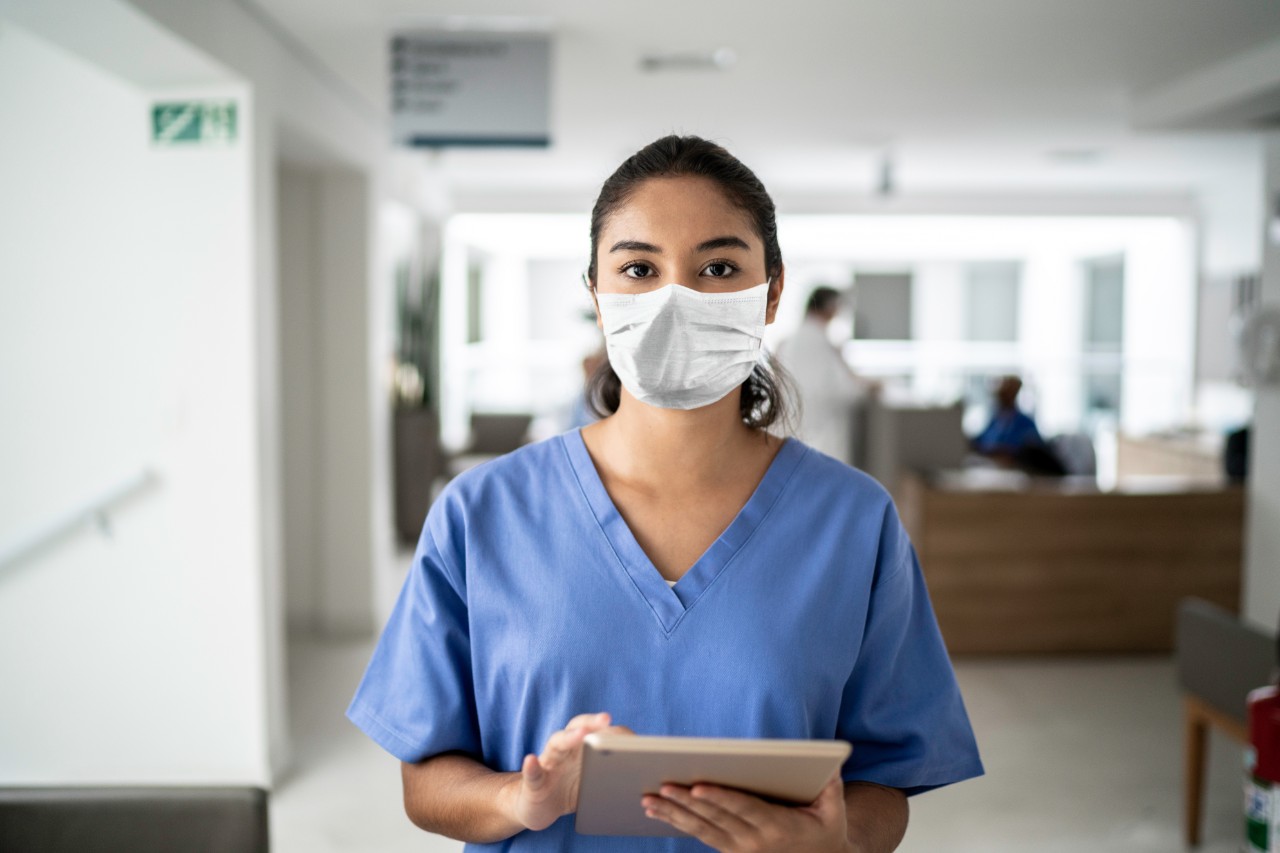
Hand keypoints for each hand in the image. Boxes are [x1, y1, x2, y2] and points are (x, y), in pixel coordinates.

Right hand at [507, 712, 632, 831]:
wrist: (540, 807)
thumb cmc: (571, 791)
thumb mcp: (593, 783)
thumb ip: (613, 774)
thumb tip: (647, 776)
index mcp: (581, 749)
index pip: (596, 730)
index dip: (611, 727)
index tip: (627, 725)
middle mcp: (564, 749)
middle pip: (577, 728)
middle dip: (592, 722)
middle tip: (607, 718)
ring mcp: (547, 763)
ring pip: (556, 744)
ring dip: (568, 738)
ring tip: (580, 734)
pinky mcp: (532, 782)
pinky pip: (532, 772)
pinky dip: (531, 766)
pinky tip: (531, 760)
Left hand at [642, 772, 852, 852]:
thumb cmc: (826, 830)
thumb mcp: (834, 810)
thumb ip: (830, 787)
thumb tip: (829, 764)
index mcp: (778, 827)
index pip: (744, 809)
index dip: (721, 798)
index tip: (699, 787)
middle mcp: (754, 842)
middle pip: (715, 819)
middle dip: (686, 802)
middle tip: (661, 787)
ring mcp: (739, 850)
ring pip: (701, 830)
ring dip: (673, 814)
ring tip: (648, 800)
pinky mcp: (730, 852)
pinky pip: (701, 835)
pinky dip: (678, 822)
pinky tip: (658, 810)